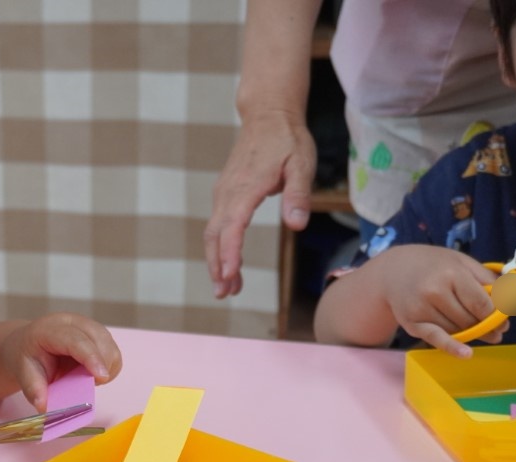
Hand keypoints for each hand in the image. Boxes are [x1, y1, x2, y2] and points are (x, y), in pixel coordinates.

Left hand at [0, 313, 122, 411]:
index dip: (91, 358)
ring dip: (106, 367)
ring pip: (110, 345)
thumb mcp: (24, 374)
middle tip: (89, 385)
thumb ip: (34, 390)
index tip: (101, 378)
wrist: (27, 345)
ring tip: (86, 378)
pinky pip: (113, 350)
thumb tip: (44, 407)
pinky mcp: (97, 332)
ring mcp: (86, 324)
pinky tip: (91, 372)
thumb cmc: (27, 359)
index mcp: (49, 330)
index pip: (76, 340)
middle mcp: (71, 322)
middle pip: (99, 339)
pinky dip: (108, 366)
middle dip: (102, 366)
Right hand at [203, 109, 315, 297]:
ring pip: (213, 232)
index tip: (229, 275)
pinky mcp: (225, 193)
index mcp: (246, 187)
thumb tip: (296, 226)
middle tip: (225, 293)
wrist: (267, 114)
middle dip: (217, 266)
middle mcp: (228, 192)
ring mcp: (224, 193)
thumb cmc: (288, 139)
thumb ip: (298, 196)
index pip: (232, 227)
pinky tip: (230, 261)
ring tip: (228, 286)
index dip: (229, 253)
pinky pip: (218, 224)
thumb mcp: (302, 164)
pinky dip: (220, 246)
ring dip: (217, 260)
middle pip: (215, 235)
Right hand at [378, 247, 504, 356]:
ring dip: (469, 332)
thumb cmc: (432, 265)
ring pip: (456, 329)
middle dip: (485, 327)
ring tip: (475, 330)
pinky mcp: (411, 323)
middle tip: (494, 331)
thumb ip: (485, 279)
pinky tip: (466, 353)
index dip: (495, 316)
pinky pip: (436, 339)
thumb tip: (507, 300)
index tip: (503, 322)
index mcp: (451, 274)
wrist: (392, 271)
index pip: (481, 303)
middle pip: (470, 319)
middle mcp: (434, 292)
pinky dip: (452, 347)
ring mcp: (421, 309)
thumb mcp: (460, 262)